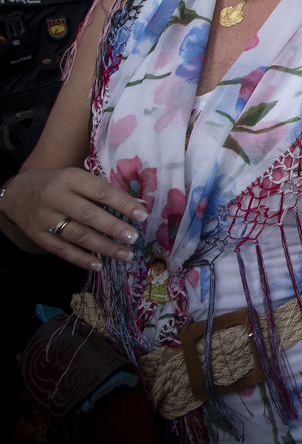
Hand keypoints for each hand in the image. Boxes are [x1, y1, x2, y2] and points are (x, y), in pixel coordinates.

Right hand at [0, 167, 147, 269]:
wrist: (17, 193)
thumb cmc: (58, 184)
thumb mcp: (77, 178)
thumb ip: (103, 190)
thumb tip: (139, 205)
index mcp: (70, 178)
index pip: (100, 191)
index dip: (122, 203)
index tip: (142, 215)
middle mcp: (56, 198)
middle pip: (88, 215)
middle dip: (113, 227)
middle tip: (133, 238)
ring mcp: (45, 218)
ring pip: (77, 235)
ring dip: (103, 247)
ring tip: (125, 254)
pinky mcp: (38, 235)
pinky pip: (61, 250)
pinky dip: (81, 259)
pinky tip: (98, 265)